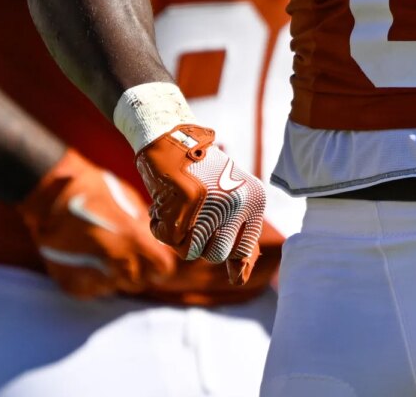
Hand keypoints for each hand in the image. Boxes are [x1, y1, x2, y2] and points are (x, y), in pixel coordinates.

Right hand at [18, 149, 176, 298]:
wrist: (49, 196)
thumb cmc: (93, 190)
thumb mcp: (128, 201)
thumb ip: (146, 228)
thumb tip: (160, 244)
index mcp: (134, 238)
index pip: (163, 268)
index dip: (160, 264)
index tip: (155, 258)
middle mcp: (116, 260)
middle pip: (140, 282)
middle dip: (137, 270)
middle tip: (125, 252)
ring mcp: (93, 274)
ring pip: (116, 287)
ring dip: (114, 275)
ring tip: (101, 252)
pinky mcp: (72, 284)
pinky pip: (94, 289)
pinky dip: (92, 279)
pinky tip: (85, 258)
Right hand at [133, 124, 266, 284]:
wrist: (171, 136)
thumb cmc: (199, 173)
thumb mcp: (228, 201)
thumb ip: (237, 238)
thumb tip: (239, 280)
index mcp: (254, 201)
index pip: (244, 252)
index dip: (226, 254)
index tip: (211, 235)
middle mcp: (238, 202)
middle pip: (215, 255)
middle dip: (198, 243)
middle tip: (190, 219)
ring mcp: (213, 200)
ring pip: (190, 250)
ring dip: (178, 236)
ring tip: (177, 210)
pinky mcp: (186, 198)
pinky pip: (169, 238)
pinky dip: (161, 226)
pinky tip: (163, 206)